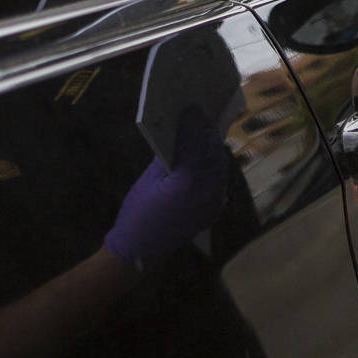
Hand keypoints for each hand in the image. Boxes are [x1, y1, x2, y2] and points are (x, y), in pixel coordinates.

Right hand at [103, 108, 230, 271]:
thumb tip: (179, 129)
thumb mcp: (150, 177)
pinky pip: (219, 180)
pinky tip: (204, 154)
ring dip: (212, 146)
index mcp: (189, 180)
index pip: (196, 142)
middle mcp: (208, 190)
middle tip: (200, 113)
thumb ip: (169, 153)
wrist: (140, 249)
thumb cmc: (138, 211)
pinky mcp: (214, 210)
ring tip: (203, 130)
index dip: (194, 122)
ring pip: (219, 165)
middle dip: (205, 131)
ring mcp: (214, 202)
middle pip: (212, 151)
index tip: (192, 107)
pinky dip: (213, 164)